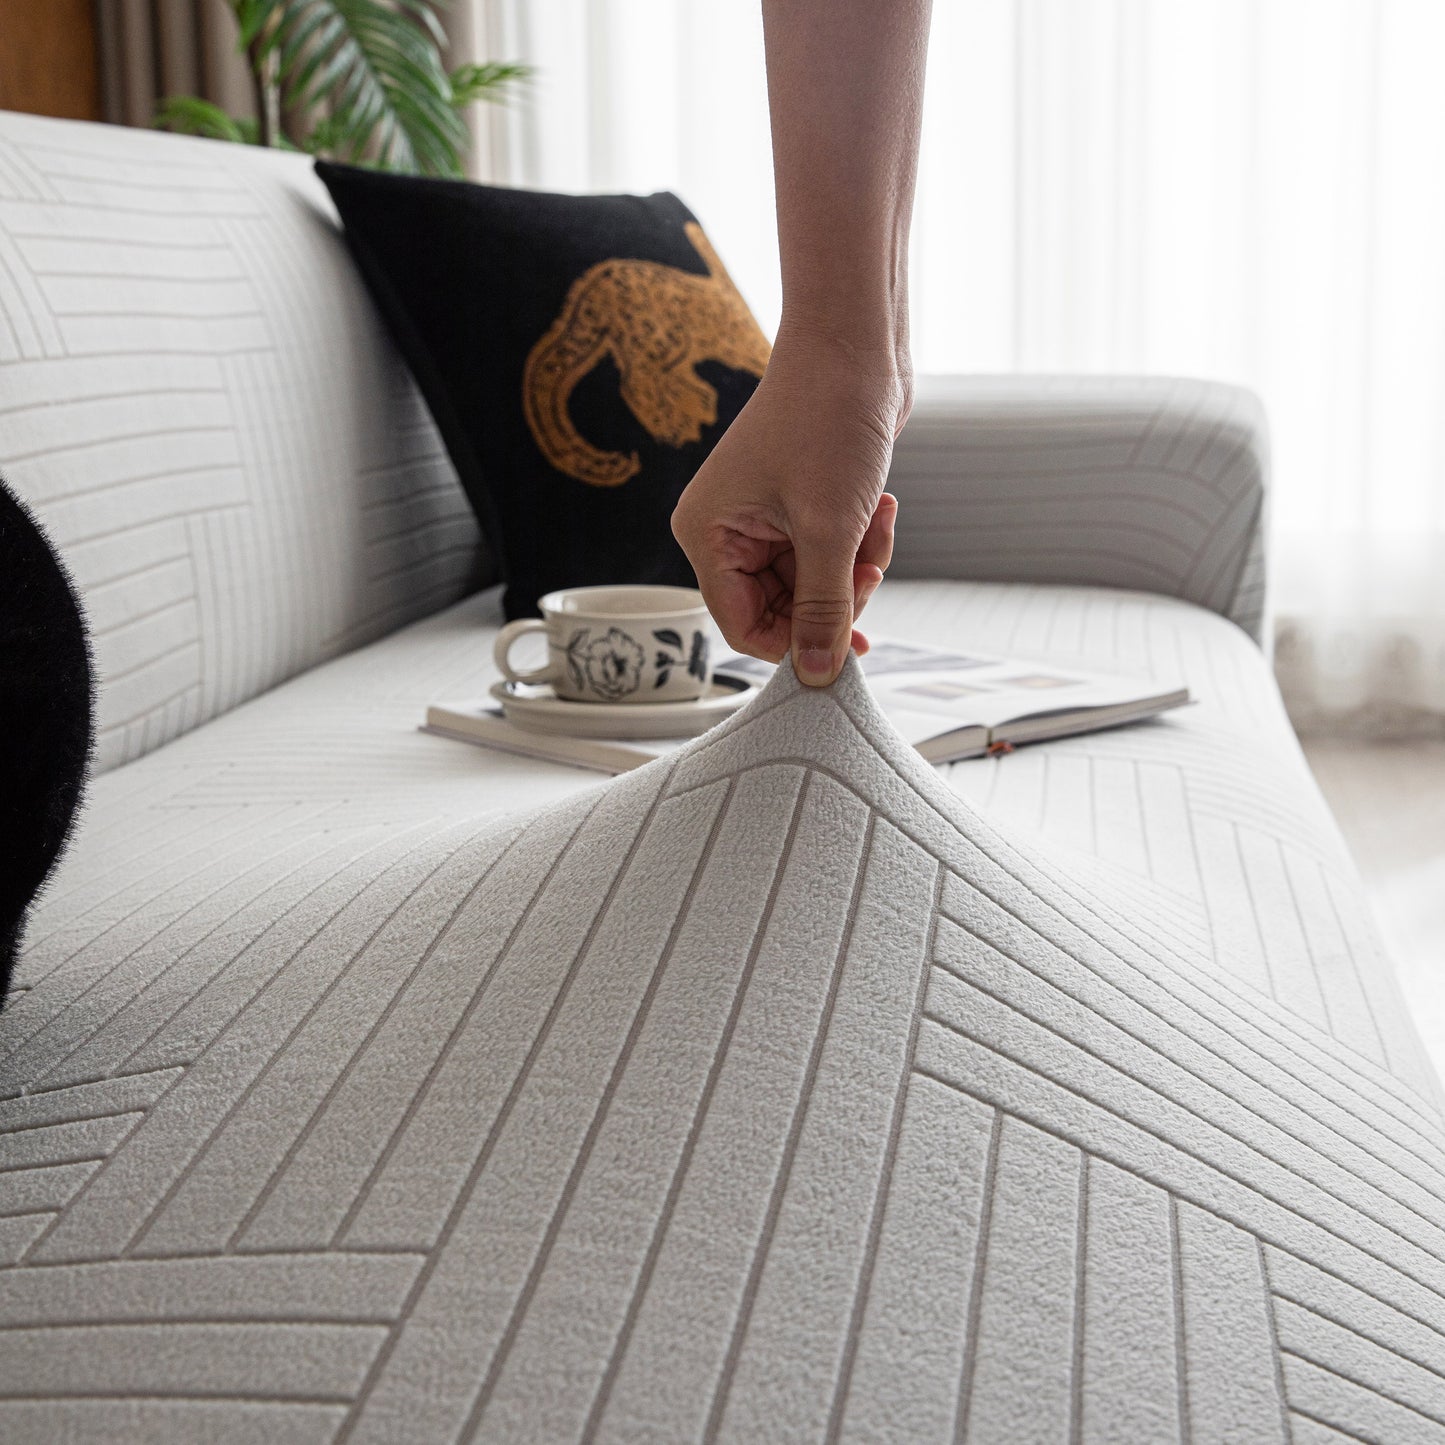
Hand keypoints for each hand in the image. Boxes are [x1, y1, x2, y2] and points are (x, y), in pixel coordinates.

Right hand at [671, 336, 909, 686]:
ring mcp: (763, 519)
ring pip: (814, 585)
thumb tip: (817, 674)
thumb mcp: (829, 530)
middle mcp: (726, 531)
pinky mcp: (799, 506)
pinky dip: (861, 543)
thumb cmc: (828, 421)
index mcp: (707, 535)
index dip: (796, 645)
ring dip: (857, 568)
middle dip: (836, 597)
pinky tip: (883, 508)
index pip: (744, 626)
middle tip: (870, 571)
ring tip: (879, 524)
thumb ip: (822, 610)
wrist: (856, 346)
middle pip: (783, 610)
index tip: (846, 647)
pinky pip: (830, 555)